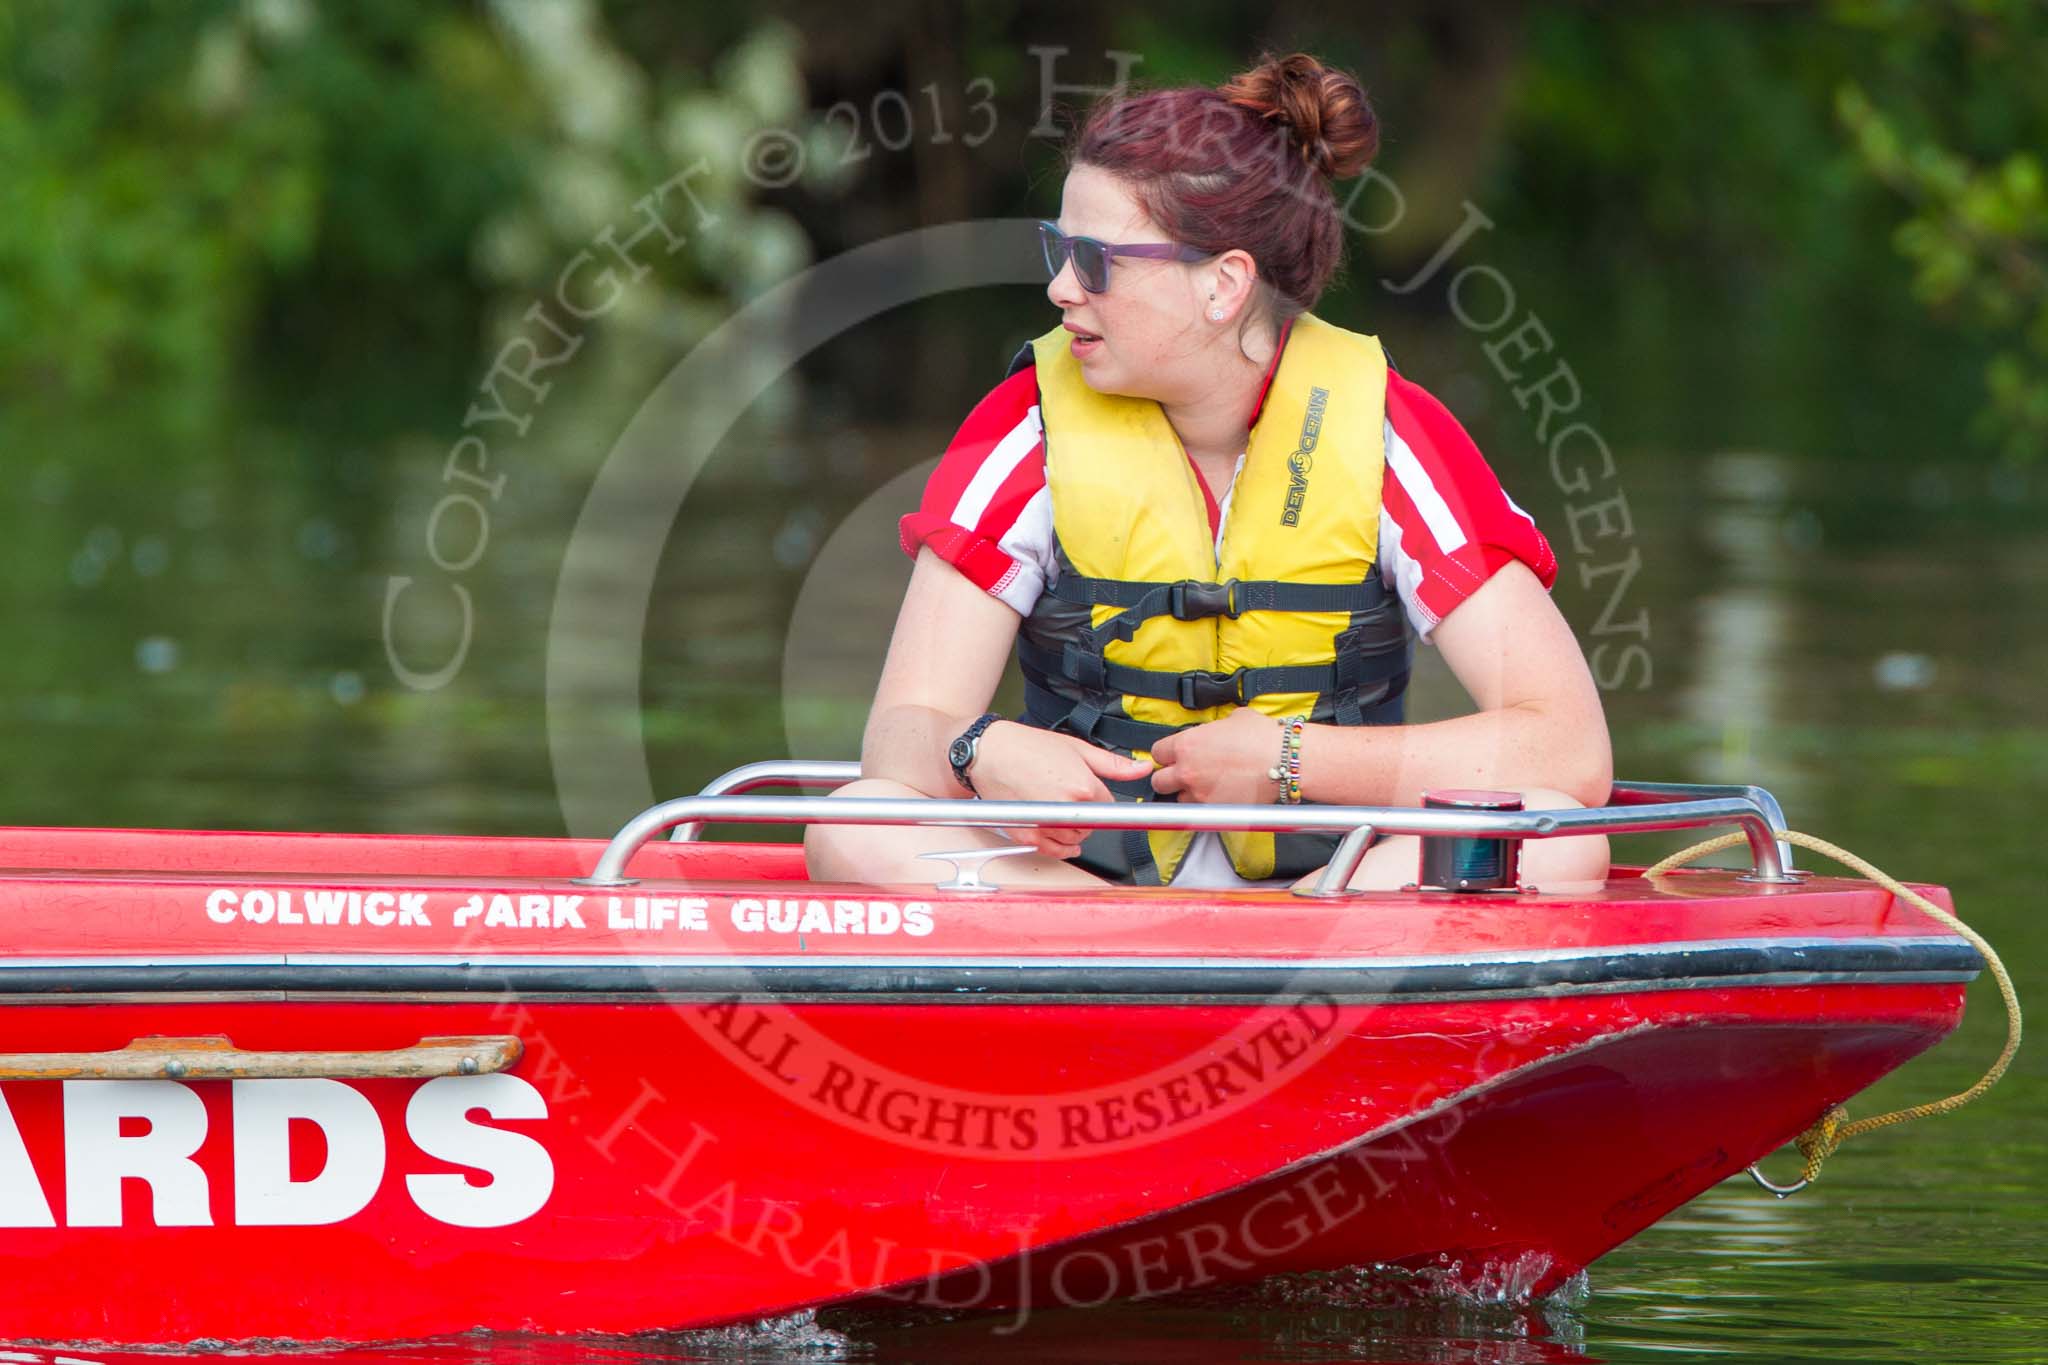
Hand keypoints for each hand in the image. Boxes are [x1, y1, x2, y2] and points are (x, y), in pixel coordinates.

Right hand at [969, 721, 1154, 859]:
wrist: (988, 753)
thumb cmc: (1027, 747)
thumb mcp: (1077, 748)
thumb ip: (1113, 765)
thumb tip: (1143, 769)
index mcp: (1083, 788)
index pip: (1110, 807)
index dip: (1101, 799)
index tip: (1093, 795)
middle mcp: (1066, 810)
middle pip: (1093, 826)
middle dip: (1087, 815)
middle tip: (1072, 797)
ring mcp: (1046, 826)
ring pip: (1075, 840)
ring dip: (1072, 830)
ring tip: (1059, 809)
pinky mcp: (1027, 836)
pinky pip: (1053, 851)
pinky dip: (1060, 847)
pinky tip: (1060, 836)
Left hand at [1149, 708, 1284, 804]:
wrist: (1286, 760)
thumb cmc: (1264, 738)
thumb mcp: (1234, 718)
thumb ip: (1215, 727)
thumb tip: (1215, 730)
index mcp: (1187, 744)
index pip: (1157, 752)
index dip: (1166, 753)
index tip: (1173, 755)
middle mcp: (1188, 771)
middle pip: (1159, 781)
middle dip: (1168, 777)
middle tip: (1182, 772)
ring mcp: (1200, 794)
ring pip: (1178, 799)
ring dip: (1186, 793)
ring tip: (1205, 785)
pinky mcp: (1216, 810)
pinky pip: (1199, 811)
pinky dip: (1204, 806)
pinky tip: (1218, 795)